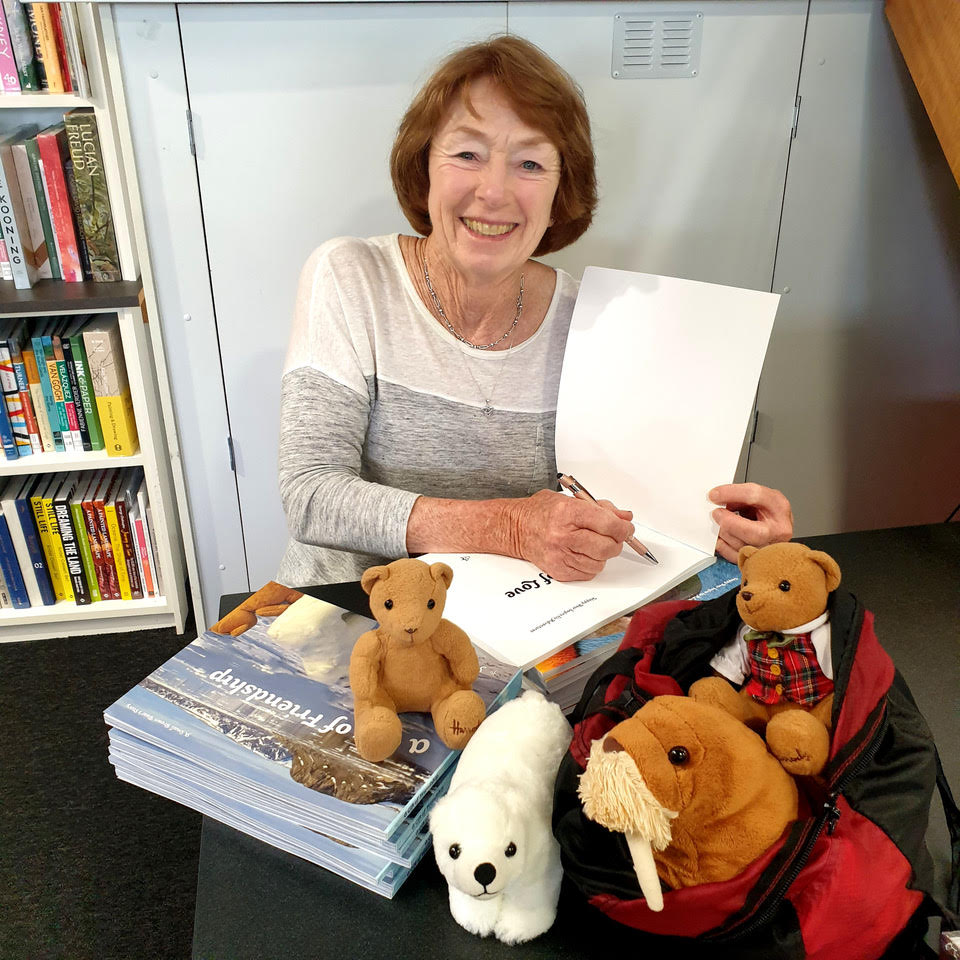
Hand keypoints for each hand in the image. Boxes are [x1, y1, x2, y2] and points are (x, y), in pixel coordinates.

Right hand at [507, 489, 634, 580]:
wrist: (515, 528)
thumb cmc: (541, 512)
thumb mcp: (571, 499)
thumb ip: (601, 508)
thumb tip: (624, 518)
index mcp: (567, 513)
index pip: (608, 524)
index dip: (623, 528)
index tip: (626, 528)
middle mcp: (562, 535)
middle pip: (607, 547)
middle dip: (616, 542)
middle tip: (612, 537)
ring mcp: (559, 555)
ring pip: (600, 563)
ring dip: (602, 555)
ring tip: (591, 543)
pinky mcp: (558, 570)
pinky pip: (588, 573)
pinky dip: (591, 564)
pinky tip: (582, 553)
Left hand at [708, 483, 792, 562]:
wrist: (775, 529)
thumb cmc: (767, 511)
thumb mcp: (757, 496)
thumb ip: (738, 496)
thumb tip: (717, 498)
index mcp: (779, 507)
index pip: (755, 497)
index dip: (731, 494)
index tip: (714, 495)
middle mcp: (778, 530)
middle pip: (754, 533)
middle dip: (729, 522)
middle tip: (716, 514)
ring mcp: (769, 548)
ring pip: (742, 547)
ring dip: (724, 533)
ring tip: (719, 524)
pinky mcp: (757, 559)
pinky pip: (735, 557)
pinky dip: (723, 545)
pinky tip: (720, 536)